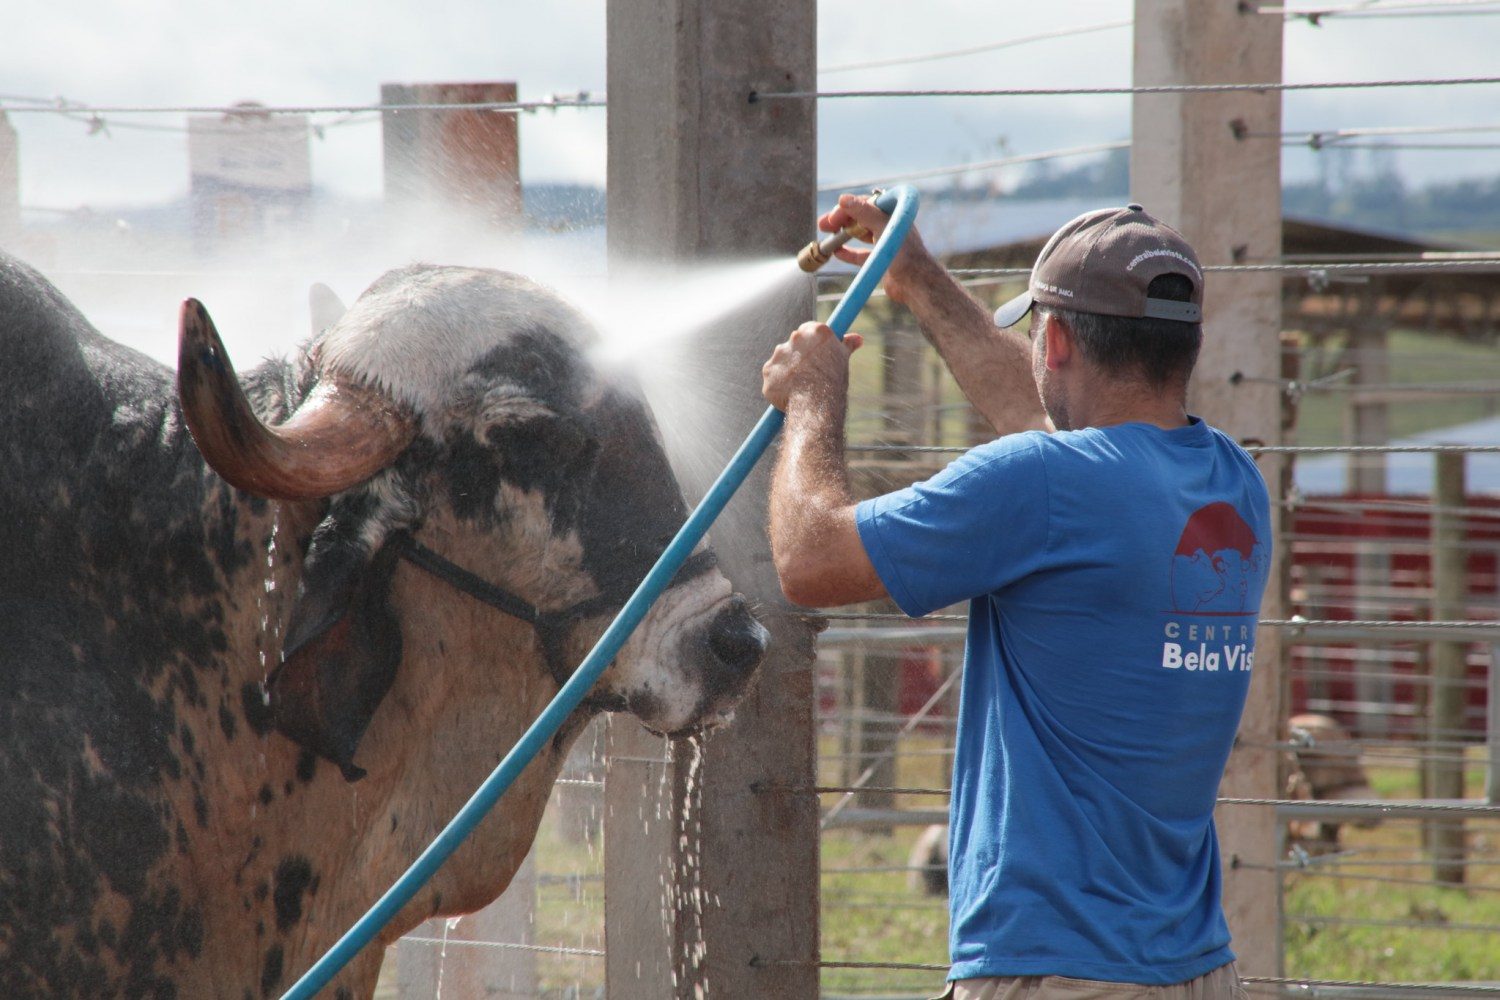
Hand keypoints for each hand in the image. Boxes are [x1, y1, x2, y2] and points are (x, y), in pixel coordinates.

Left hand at [762, 322, 863, 411]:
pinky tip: (790, 393)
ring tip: (802, 386)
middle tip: (809, 372)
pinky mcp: (768, 370)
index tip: (816, 352)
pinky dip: (779, 383)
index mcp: (816, 332)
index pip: (809, 329)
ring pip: (782, 359)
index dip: (813, 342)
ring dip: (789, 369)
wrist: (816, 405)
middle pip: (795, 343)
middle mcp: (795, 338)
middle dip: (800, 355)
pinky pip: (773, 375)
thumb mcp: (843, 361)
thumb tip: (857, 339)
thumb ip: (846, 345)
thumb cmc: (833, 382)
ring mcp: (780, 354)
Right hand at [817, 193, 938, 304]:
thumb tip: (843, 199)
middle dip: (841, 220)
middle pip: (860, 217)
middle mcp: (890, 225)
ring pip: (859, 234)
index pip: (866, 203)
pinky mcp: (881, 260)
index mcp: (893, 212)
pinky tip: (837, 252)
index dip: (848, 208)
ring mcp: (885, 242)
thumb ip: (864, 212)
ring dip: (843, 234)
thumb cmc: (905, 252)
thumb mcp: (883, 227)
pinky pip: (861, 254)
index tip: (833, 217)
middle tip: (823, 225)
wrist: (916, 283)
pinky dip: (849, 253)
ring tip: (827, 235)